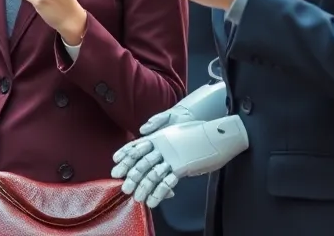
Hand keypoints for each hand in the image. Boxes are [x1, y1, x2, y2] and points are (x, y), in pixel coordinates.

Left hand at [111, 116, 248, 207]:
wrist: (218, 133)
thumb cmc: (199, 132)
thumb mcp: (177, 131)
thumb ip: (163, 136)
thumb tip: (151, 137)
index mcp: (160, 136)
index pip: (138, 145)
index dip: (125, 154)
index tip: (115, 163)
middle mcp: (162, 145)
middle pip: (140, 161)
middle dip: (130, 175)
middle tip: (123, 186)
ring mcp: (171, 156)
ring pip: (151, 174)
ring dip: (142, 187)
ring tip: (137, 198)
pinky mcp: (182, 167)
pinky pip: (166, 182)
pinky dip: (158, 194)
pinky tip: (153, 201)